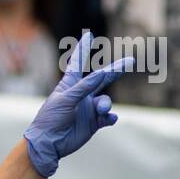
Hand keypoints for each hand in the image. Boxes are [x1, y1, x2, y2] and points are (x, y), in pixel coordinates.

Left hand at [23, 31, 133, 176]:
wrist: (48, 143)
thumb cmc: (50, 119)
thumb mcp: (65, 100)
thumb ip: (83, 87)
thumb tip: (100, 74)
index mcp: (70, 85)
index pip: (78, 63)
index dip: (83, 49)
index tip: (88, 34)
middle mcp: (81, 95)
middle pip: (101, 79)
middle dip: (115, 70)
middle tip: (130, 61)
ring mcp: (88, 108)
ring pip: (105, 100)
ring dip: (105, 104)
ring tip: (101, 109)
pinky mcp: (93, 123)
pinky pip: (108, 117)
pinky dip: (110, 116)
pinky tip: (109, 118)